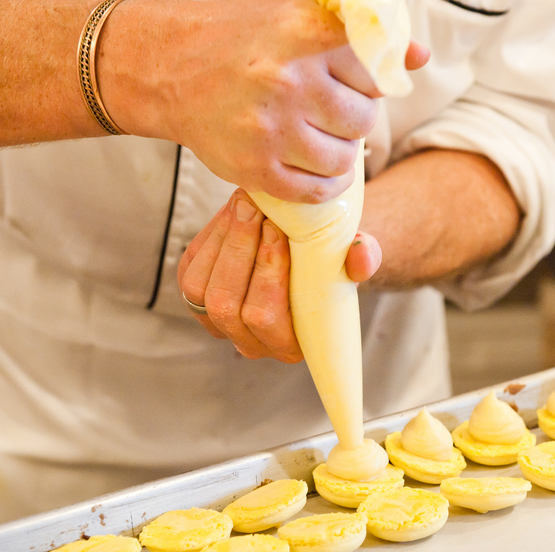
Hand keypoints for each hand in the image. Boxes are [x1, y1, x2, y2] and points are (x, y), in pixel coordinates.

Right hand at [101, 0, 428, 203]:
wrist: (167, 69)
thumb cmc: (238, 38)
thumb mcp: (296, 14)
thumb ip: (360, 33)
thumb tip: (418, 58)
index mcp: (303, 32)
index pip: (375, 70)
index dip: (368, 79)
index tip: (350, 80)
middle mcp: (288, 80)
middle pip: (363, 118)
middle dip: (354, 118)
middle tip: (331, 112)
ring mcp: (271, 128)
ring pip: (345, 158)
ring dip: (341, 153)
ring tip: (322, 138)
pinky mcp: (255, 167)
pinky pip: (316, 190)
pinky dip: (324, 184)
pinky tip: (314, 166)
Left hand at [177, 190, 381, 361]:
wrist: (307, 250)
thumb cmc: (331, 262)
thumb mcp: (352, 258)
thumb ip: (364, 258)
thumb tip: (362, 254)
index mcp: (289, 345)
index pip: (265, 318)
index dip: (267, 275)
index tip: (279, 231)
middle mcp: (249, 341)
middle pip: (227, 305)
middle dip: (241, 251)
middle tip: (259, 209)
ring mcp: (217, 321)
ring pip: (200, 288)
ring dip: (224, 240)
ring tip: (247, 204)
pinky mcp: (195, 292)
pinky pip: (190, 267)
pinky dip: (210, 234)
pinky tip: (234, 210)